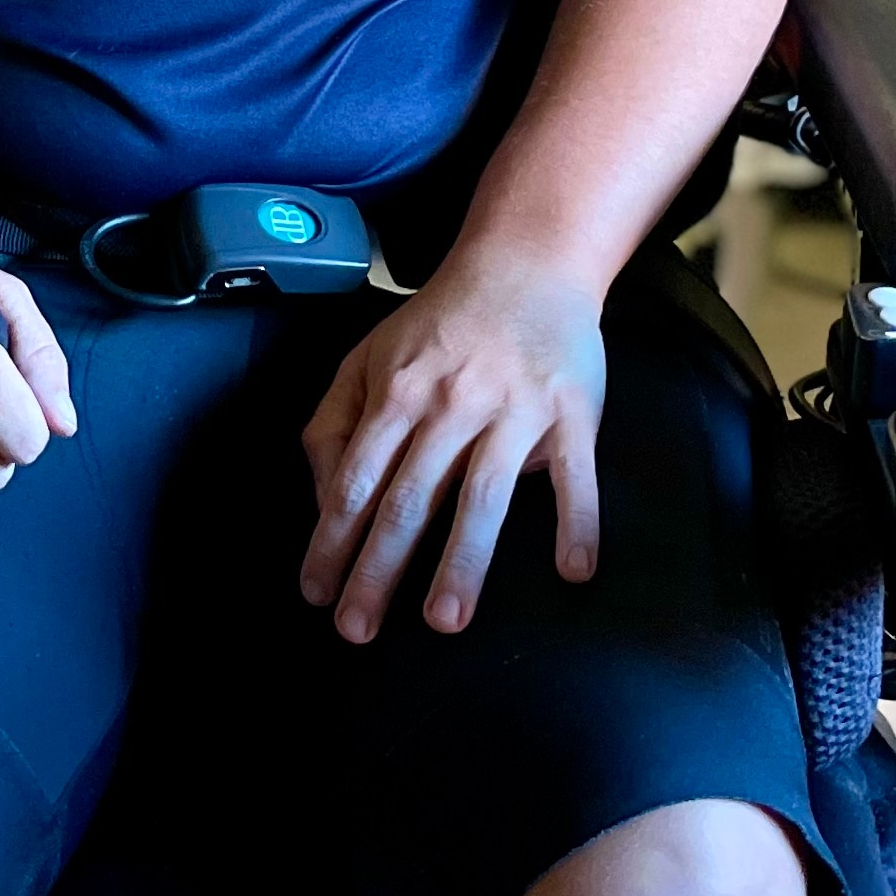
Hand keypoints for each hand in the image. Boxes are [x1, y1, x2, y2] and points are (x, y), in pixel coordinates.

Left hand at [300, 252, 605, 639]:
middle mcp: (451, 403)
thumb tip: (325, 499)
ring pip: (484, 494)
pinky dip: (577, 521)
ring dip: (463, 562)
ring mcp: (515, 408)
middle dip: (380, 568)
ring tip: (444, 622)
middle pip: (409, 498)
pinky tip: (573, 571)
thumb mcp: (366, 359)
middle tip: (359, 631)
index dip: (333, 540)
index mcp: (396, 391)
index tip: (318, 593)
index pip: (356, 480)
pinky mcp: (572, 412)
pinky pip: (576, 475)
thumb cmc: (437, 325)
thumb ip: (334, 425)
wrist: (525, 263)